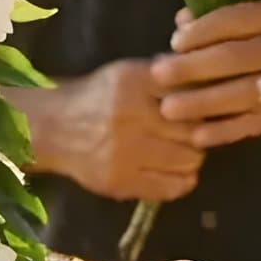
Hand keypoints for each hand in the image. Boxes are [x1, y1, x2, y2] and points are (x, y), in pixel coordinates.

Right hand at [23, 59, 204, 203]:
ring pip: (187, 160)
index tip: (203, 108)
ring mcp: (125, 153)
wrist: (53, 128)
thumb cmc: (98, 97)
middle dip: (199, 133)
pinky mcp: (120, 182)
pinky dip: (182, 181)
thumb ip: (164, 75)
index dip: (202, 103)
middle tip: (193, 134)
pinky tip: (175, 171)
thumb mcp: (127, 73)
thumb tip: (207, 78)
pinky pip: (170, 187)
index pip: (189, 95)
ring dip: (192, 157)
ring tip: (182, 151)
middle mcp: (129, 116)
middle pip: (193, 130)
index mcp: (133, 83)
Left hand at [152, 1, 260, 150]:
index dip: (203, 31)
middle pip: (235, 58)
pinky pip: (256, 124)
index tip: (174, 42)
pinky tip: (199, 136)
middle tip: (158, 75)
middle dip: (192, 68)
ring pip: (242, 95)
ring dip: (202, 103)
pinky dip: (226, 131)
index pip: (237, 20)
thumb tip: (181, 20)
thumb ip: (232, 12)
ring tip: (168, 109)